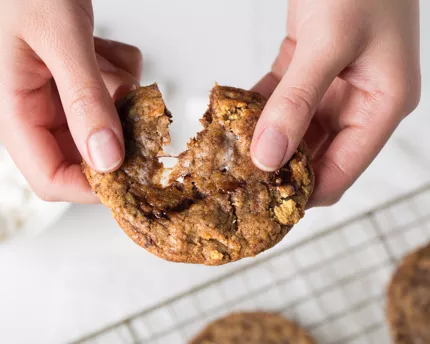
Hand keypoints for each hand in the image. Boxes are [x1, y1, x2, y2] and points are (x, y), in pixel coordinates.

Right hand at [0, 0, 141, 202]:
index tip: (133, 173)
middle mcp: (38, 111)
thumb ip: (83, 97)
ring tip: (103, 56)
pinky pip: (113, 93)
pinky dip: (121, 73)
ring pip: (107, 121)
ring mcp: (60, 97)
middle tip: (128, 99)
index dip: (92, 187)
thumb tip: (107, 158)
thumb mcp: (59, 36)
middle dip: (117, 128)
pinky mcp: (79, 82)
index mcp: (16, 111)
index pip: (51, 179)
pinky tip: (105, 48)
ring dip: (119, 93)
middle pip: (88, 152)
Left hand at [251, 0, 420, 206]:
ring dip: (265, 141)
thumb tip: (269, 156)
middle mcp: (360, 102)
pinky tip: (232, 118)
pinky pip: (281, 101)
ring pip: (296, 131)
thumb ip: (297, 101)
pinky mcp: (309, 70)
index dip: (304, 193)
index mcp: (382, 106)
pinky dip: (258, 110)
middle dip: (279, 168)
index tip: (263, 205)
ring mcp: (334, 87)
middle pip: (317, 156)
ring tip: (230, 156)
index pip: (342, 171)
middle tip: (238, 182)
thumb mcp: (329, 42)